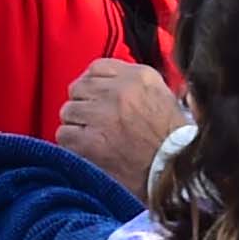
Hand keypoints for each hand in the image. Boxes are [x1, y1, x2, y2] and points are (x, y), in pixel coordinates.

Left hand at [54, 59, 186, 188]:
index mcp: (139, 77)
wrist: (174, 172)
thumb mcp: (163, 98)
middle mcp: (118, 91)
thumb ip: (135, 86)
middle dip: (83, 104)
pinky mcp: (89, 142)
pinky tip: (87, 150)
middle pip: (79, 87)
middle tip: (93, 121)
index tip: (94, 96)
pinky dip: (71, 143)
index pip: (98, 67)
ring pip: (68, 111)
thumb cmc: (172, 143)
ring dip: (76, 125)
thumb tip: (108, 85)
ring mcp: (101, 115)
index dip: (92, 83)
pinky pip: (64, 134)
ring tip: (93, 138)